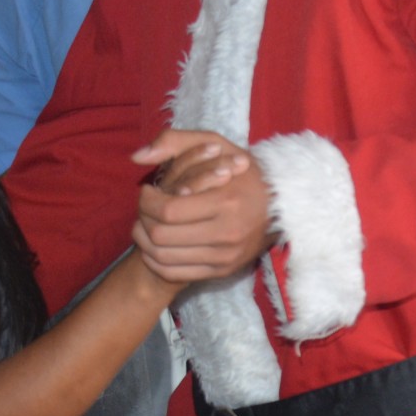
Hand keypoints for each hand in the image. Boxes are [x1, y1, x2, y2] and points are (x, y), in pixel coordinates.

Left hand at [129, 130, 272, 282]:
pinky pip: (175, 274)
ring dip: (144, 241)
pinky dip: (156, 261)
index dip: (147, 202)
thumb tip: (135, 157)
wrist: (280, 203)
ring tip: (147, 224)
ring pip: (164, 257)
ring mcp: (225, 256)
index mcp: (226, 200)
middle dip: (143, 219)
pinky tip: (155, 244)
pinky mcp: (222, 271)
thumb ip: (173, 142)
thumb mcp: (213, 143)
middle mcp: (227, 232)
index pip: (168, 211)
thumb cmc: (240, 169)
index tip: (148, 191)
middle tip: (145, 208)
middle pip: (161, 236)